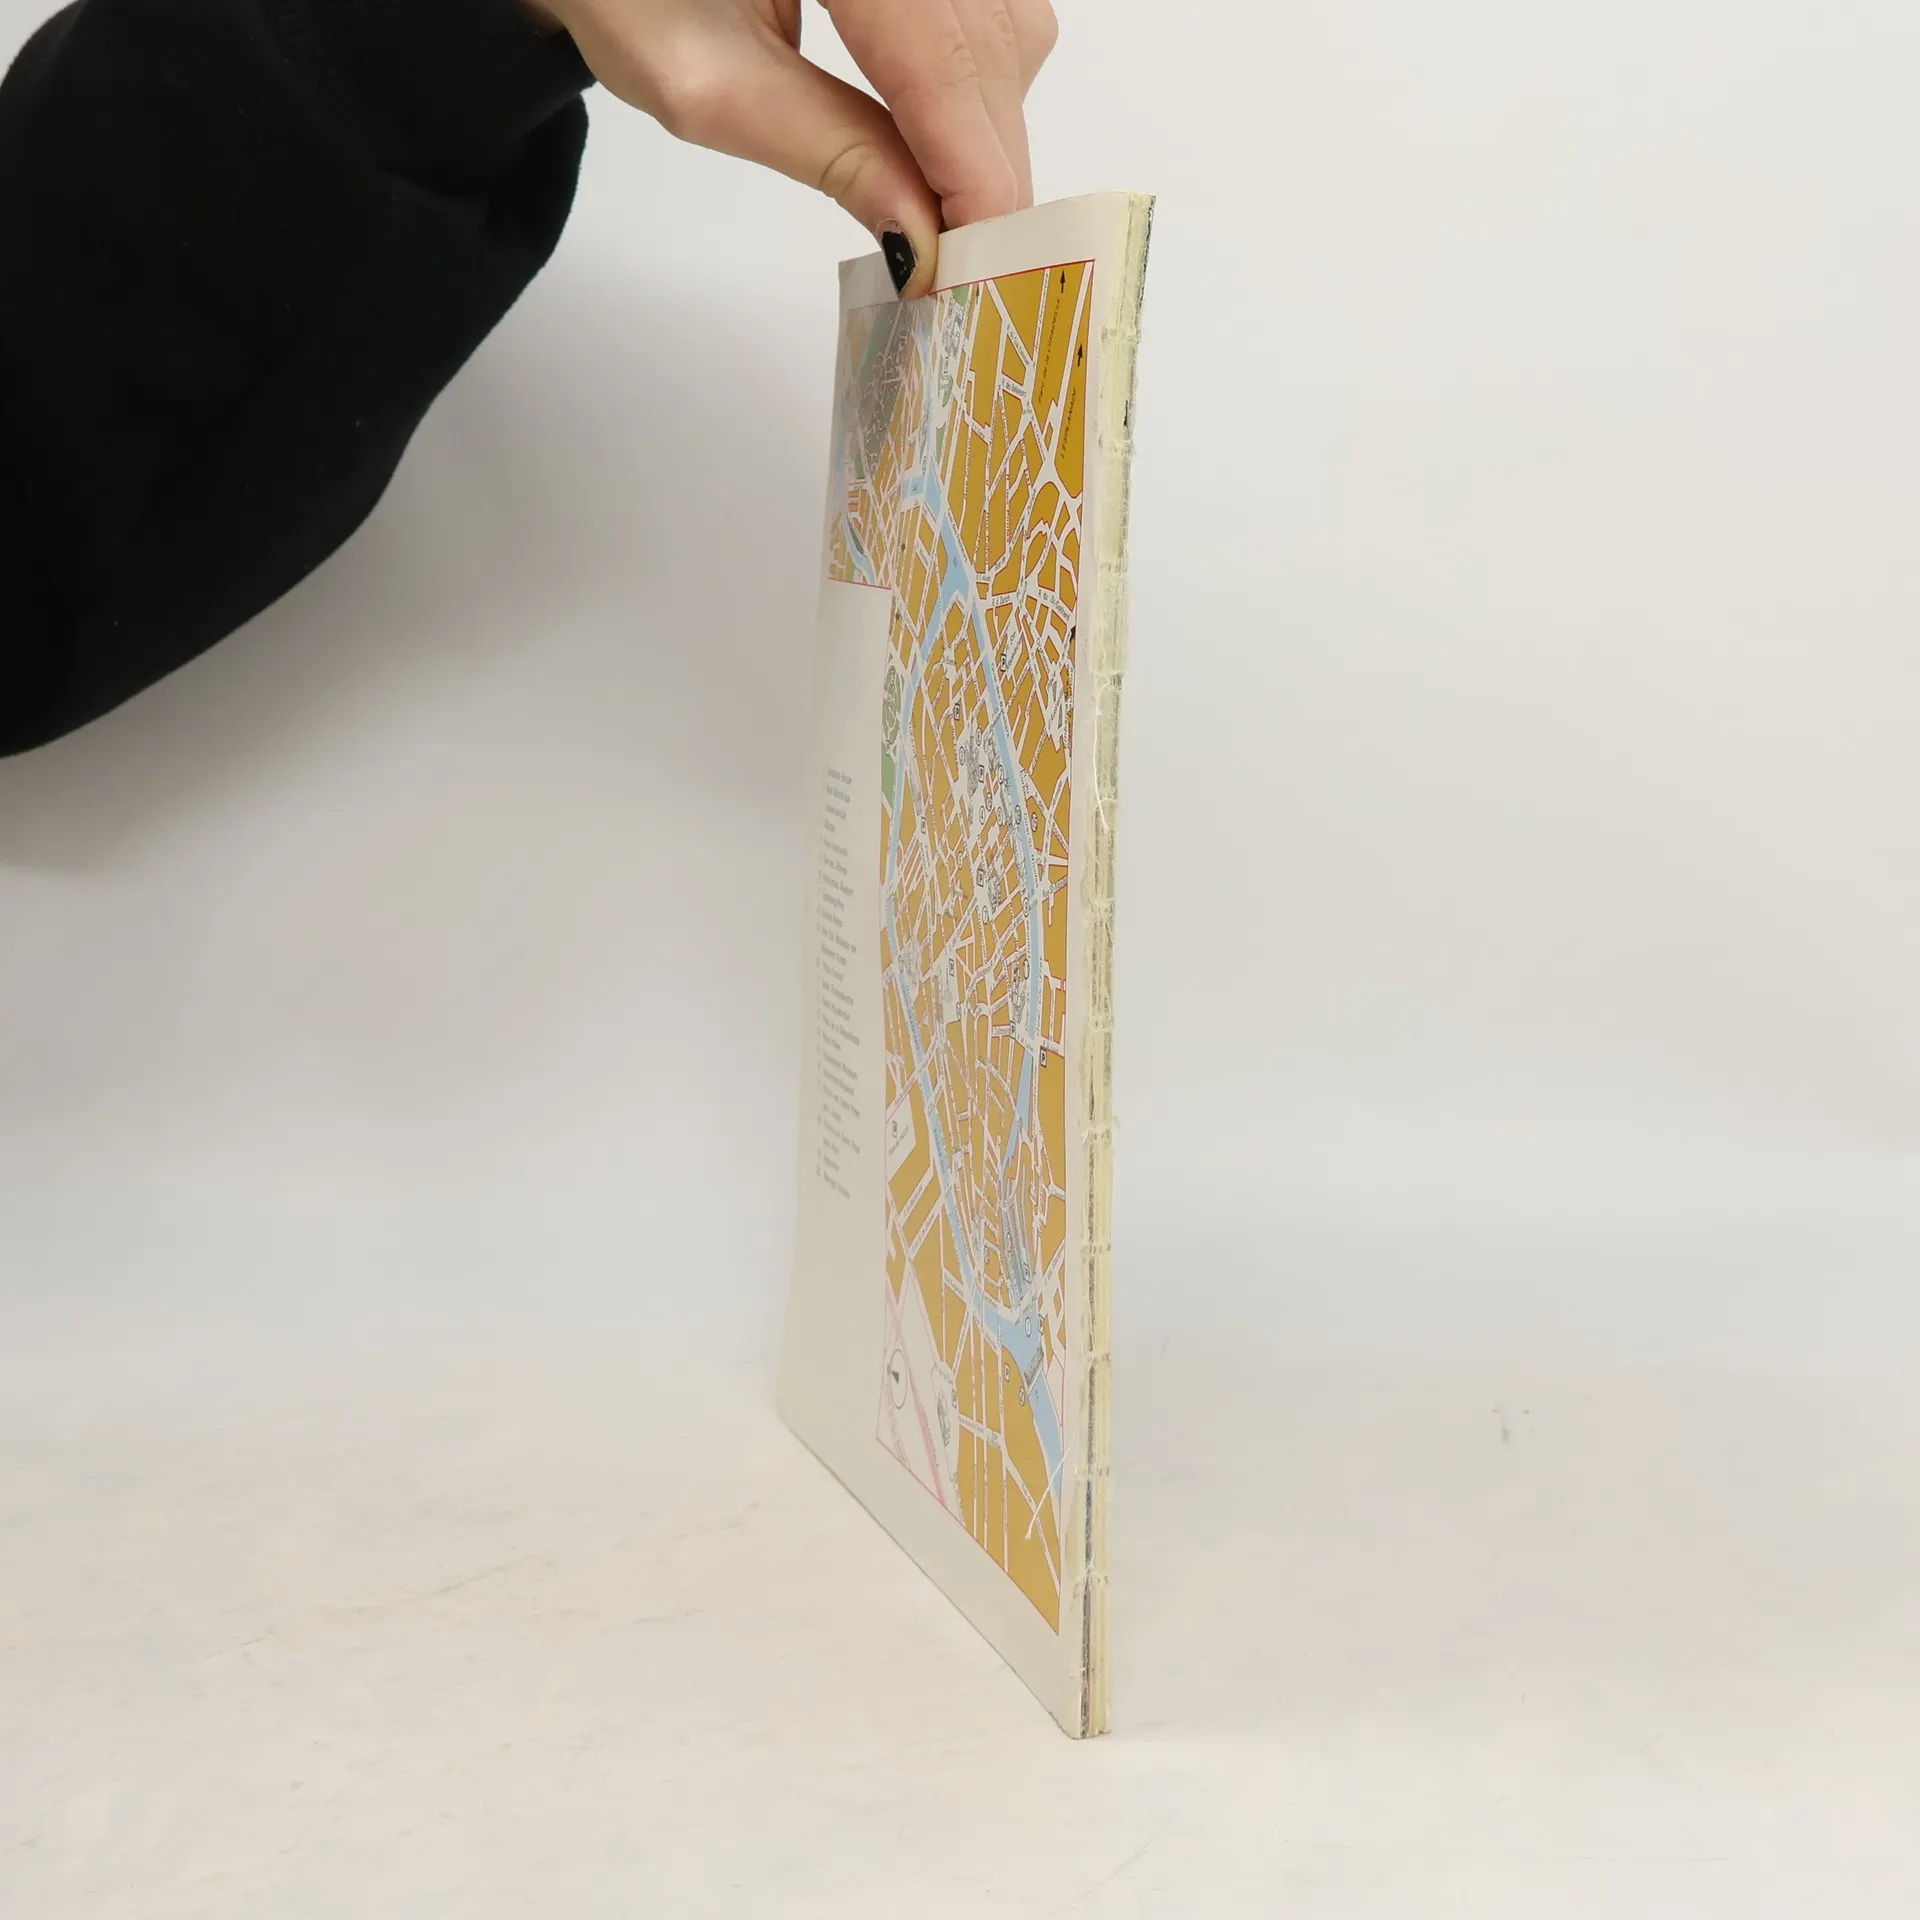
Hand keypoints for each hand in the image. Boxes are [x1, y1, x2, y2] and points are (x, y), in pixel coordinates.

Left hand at [526, 0, 1057, 294]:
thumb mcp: (705, 82)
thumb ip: (826, 150)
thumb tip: (922, 236)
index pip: (940, 54)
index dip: (972, 164)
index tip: (982, 261)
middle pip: (991, 43)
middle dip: (986, 161)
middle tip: (971, 264)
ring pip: (1011, 29)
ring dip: (986, 125)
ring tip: (946, 206)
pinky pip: (998, 12)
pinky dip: (979, 83)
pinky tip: (940, 138)